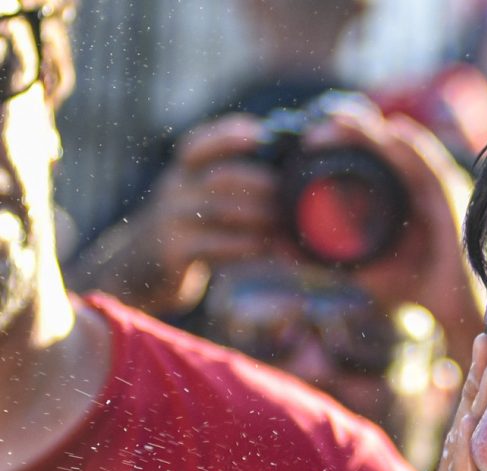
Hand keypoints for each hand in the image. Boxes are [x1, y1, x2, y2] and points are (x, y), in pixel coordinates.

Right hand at [124, 115, 278, 312]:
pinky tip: (268, 248)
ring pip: (222, 211)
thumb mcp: (197, 197)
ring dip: (262, 217)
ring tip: (286, 224)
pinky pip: (217, 246)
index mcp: (182, 172)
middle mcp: (174, 190)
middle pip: (222, 177)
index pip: (200, 144)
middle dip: (262, 184)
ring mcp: (171, 221)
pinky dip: (248, 246)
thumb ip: (231, 184)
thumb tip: (288, 176)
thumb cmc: (189, 228)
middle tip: (293, 196)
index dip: (228, 135)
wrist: (140, 268)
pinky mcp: (174, 253)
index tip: (261, 133)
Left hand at [303, 101, 483, 360]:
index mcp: (393, 196)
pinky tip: (395, 132)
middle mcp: (413, 186)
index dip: (336, 143)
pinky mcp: (452, 200)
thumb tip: (276, 245)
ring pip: (401, 148)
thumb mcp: (360, 268)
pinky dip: (415, 147)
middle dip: (347, 130)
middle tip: (312, 129)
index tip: (302, 142)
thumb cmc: (412, 288)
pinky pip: (433, 167)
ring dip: (373, 132)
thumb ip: (323, 256)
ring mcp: (434, 190)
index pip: (364, 158)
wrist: (451, 310)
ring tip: (341, 119)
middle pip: (379, 145)